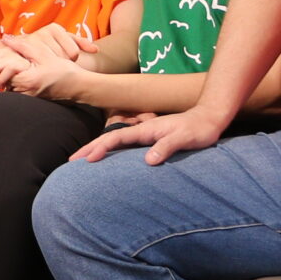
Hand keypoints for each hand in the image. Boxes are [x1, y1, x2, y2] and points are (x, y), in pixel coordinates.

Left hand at [5, 51, 85, 101]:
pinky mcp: (29, 98)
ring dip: (8, 74)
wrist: (79, 87)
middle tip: (7, 57)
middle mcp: (24, 92)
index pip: (1, 71)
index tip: (5, 54)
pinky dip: (15, 80)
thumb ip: (23, 47)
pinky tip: (23, 72)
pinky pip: (15, 88)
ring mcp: (26, 97)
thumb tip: (5, 38)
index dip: (0, 60)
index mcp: (26, 80)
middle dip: (2, 67)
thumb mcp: (44, 55)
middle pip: (1, 78)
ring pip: (7, 84)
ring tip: (16, 64)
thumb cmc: (64, 71)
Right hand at [8, 24, 87, 64]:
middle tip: (49, 61)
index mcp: (54, 28)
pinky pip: (38, 65)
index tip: (60, 58)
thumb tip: (96, 50)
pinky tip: (35, 68)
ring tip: (41, 64)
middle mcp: (42, 33)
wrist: (15, 51)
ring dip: (48, 67)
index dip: (69, 59)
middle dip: (59, 63)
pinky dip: (38, 68)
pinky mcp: (21, 50)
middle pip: (63, 58)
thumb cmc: (44, 47)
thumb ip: (79, 43)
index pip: (73, 53)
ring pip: (52, 64)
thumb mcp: (62, 41)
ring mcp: (31, 41)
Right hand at [69, 105, 223, 164]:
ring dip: (97, 150)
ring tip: (83, 160)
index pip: (116, 139)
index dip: (100, 149)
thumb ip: (166, 148)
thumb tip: (148, 161)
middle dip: (89, 149)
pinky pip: (124, 146)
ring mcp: (145, 135)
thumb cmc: (198, 129)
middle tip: (71, 161)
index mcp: (145, 130)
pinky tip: (109, 159)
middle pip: (109, 139)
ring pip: (115, 142)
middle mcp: (141, 131)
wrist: (209, 118)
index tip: (87, 160)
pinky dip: (111, 151)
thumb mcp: (183, 139)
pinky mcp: (151, 140)